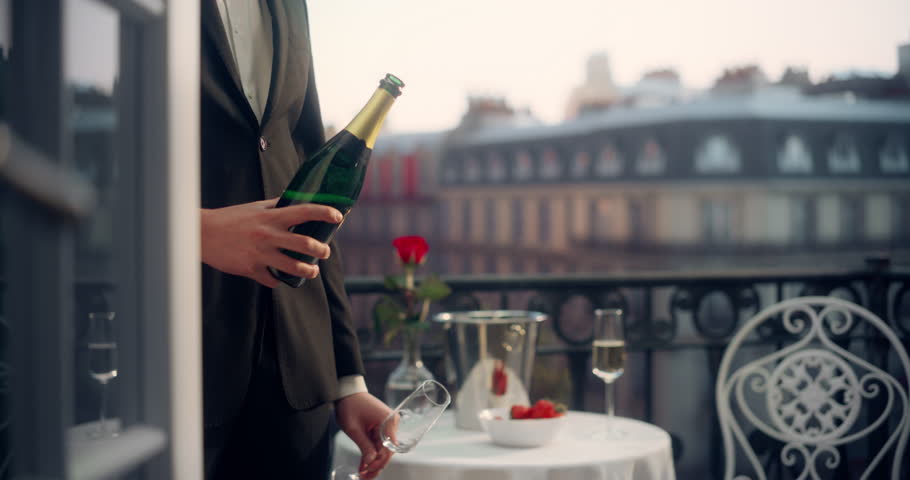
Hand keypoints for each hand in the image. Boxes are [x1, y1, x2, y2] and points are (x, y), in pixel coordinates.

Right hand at [200, 198, 341, 286]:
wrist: (203, 233)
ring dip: (308, 270)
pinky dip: (278, 279)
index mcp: (271, 217)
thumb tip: (295, 202)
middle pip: (305, 244)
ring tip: (312, 270)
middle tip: (325, 251)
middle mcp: (268, 235)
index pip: (304, 212)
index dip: (324, 213)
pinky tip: (279, 277)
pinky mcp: (250, 269)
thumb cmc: (230, 219)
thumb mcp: (255, 208)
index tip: (338, 216)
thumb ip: (276, 206)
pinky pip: (272, 279)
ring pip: (293, 267)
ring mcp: (260, 254)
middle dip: (321, 250)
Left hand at [335, 392, 393, 478]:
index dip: (378, 462)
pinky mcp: (380, 427)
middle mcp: (391, 423)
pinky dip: (370, 453)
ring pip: (381, 449)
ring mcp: (386, 425)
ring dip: (372, 461)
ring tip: (363, 474)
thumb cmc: (350, 406)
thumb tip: (370, 463)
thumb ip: (364, 446)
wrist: (346, 392)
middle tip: (364, 477)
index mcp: (388, 421)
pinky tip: (363, 465)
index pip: (388, 448)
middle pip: (386, 450)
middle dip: (375, 465)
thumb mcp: (354, 429)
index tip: (367, 471)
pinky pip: (377, 443)